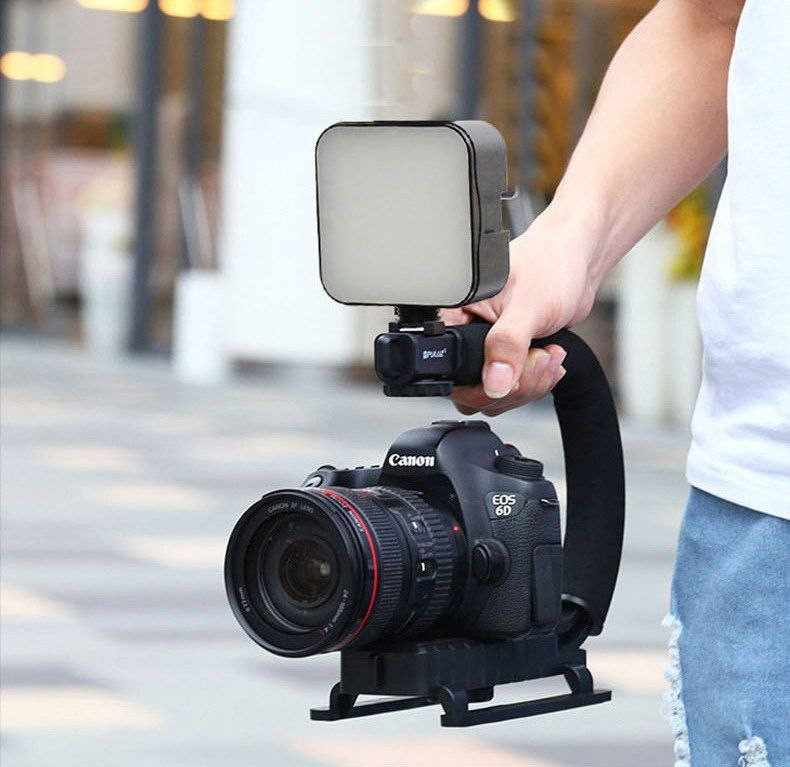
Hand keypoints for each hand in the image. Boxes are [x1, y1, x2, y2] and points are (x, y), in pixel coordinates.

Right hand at [442, 206, 600, 415]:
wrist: (577, 261)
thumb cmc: (550, 265)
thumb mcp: (528, 306)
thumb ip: (508, 345)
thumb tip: (494, 384)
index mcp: (458, 314)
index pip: (452, 370)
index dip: (484, 383)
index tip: (513, 371)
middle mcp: (467, 331)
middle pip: (475, 390)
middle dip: (515, 384)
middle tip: (538, 356)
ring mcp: (488, 346)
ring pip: (496, 392)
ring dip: (530, 382)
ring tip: (549, 352)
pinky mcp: (507, 354)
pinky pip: (512, 386)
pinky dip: (535, 380)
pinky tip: (550, 358)